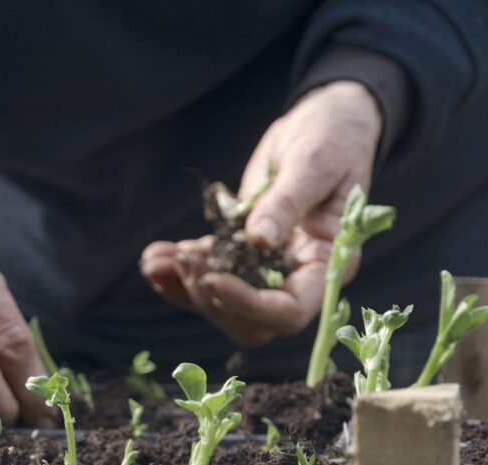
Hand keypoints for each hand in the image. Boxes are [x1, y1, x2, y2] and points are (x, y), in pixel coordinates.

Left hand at [140, 80, 381, 346]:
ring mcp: (267, 268)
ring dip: (184, 285)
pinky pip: (209, 272)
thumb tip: (259, 239)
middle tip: (182, 261)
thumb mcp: (314, 165)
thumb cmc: (334, 140)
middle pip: (249, 319)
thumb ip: (287, 203)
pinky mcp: (240, 251)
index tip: (212, 280)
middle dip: (209, 297)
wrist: (325, 123)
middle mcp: (297, 277)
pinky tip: (154, 256)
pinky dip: (179, 269)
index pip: (288, 311)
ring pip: (220, 301)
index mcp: (327, 265)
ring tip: (154, 260)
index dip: (248, 305)